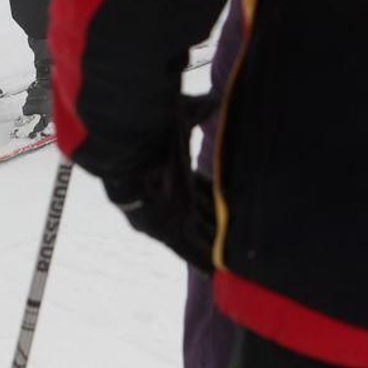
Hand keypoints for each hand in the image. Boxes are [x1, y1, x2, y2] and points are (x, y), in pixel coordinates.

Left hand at [101, 93, 220, 270]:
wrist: (124, 143)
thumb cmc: (151, 127)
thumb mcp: (182, 118)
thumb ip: (201, 110)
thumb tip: (217, 98)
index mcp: (171, 170)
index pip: (199, 190)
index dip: (215, 201)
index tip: (233, 208)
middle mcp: (167, 194)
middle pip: (198, 216)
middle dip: (217, 228)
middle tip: (242, 242)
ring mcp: (161, 213)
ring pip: (193, 234)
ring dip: (212, 247)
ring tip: (237, 262)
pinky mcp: (157, 228)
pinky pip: (183, 248)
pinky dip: (199, 258)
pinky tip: (217, 270)